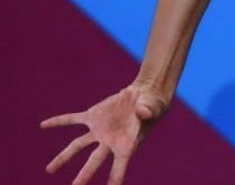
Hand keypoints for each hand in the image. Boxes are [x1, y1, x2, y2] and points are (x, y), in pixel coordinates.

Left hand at [41, 83, 167, 183]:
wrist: (145, 95)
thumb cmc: (153, 106)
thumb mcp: (153, 108)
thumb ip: (147, 112)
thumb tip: (142, 112)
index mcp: (127, 144)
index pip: (120, 165)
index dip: (115, 177)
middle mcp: (110, 141)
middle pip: (93, 161)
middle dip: (84, 175)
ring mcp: (99, 130)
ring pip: (77, 145)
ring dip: (63, 157)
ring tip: (49, 170)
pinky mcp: (93, 116)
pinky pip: (73, 119)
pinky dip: (59, 121)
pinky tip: (43, 125)